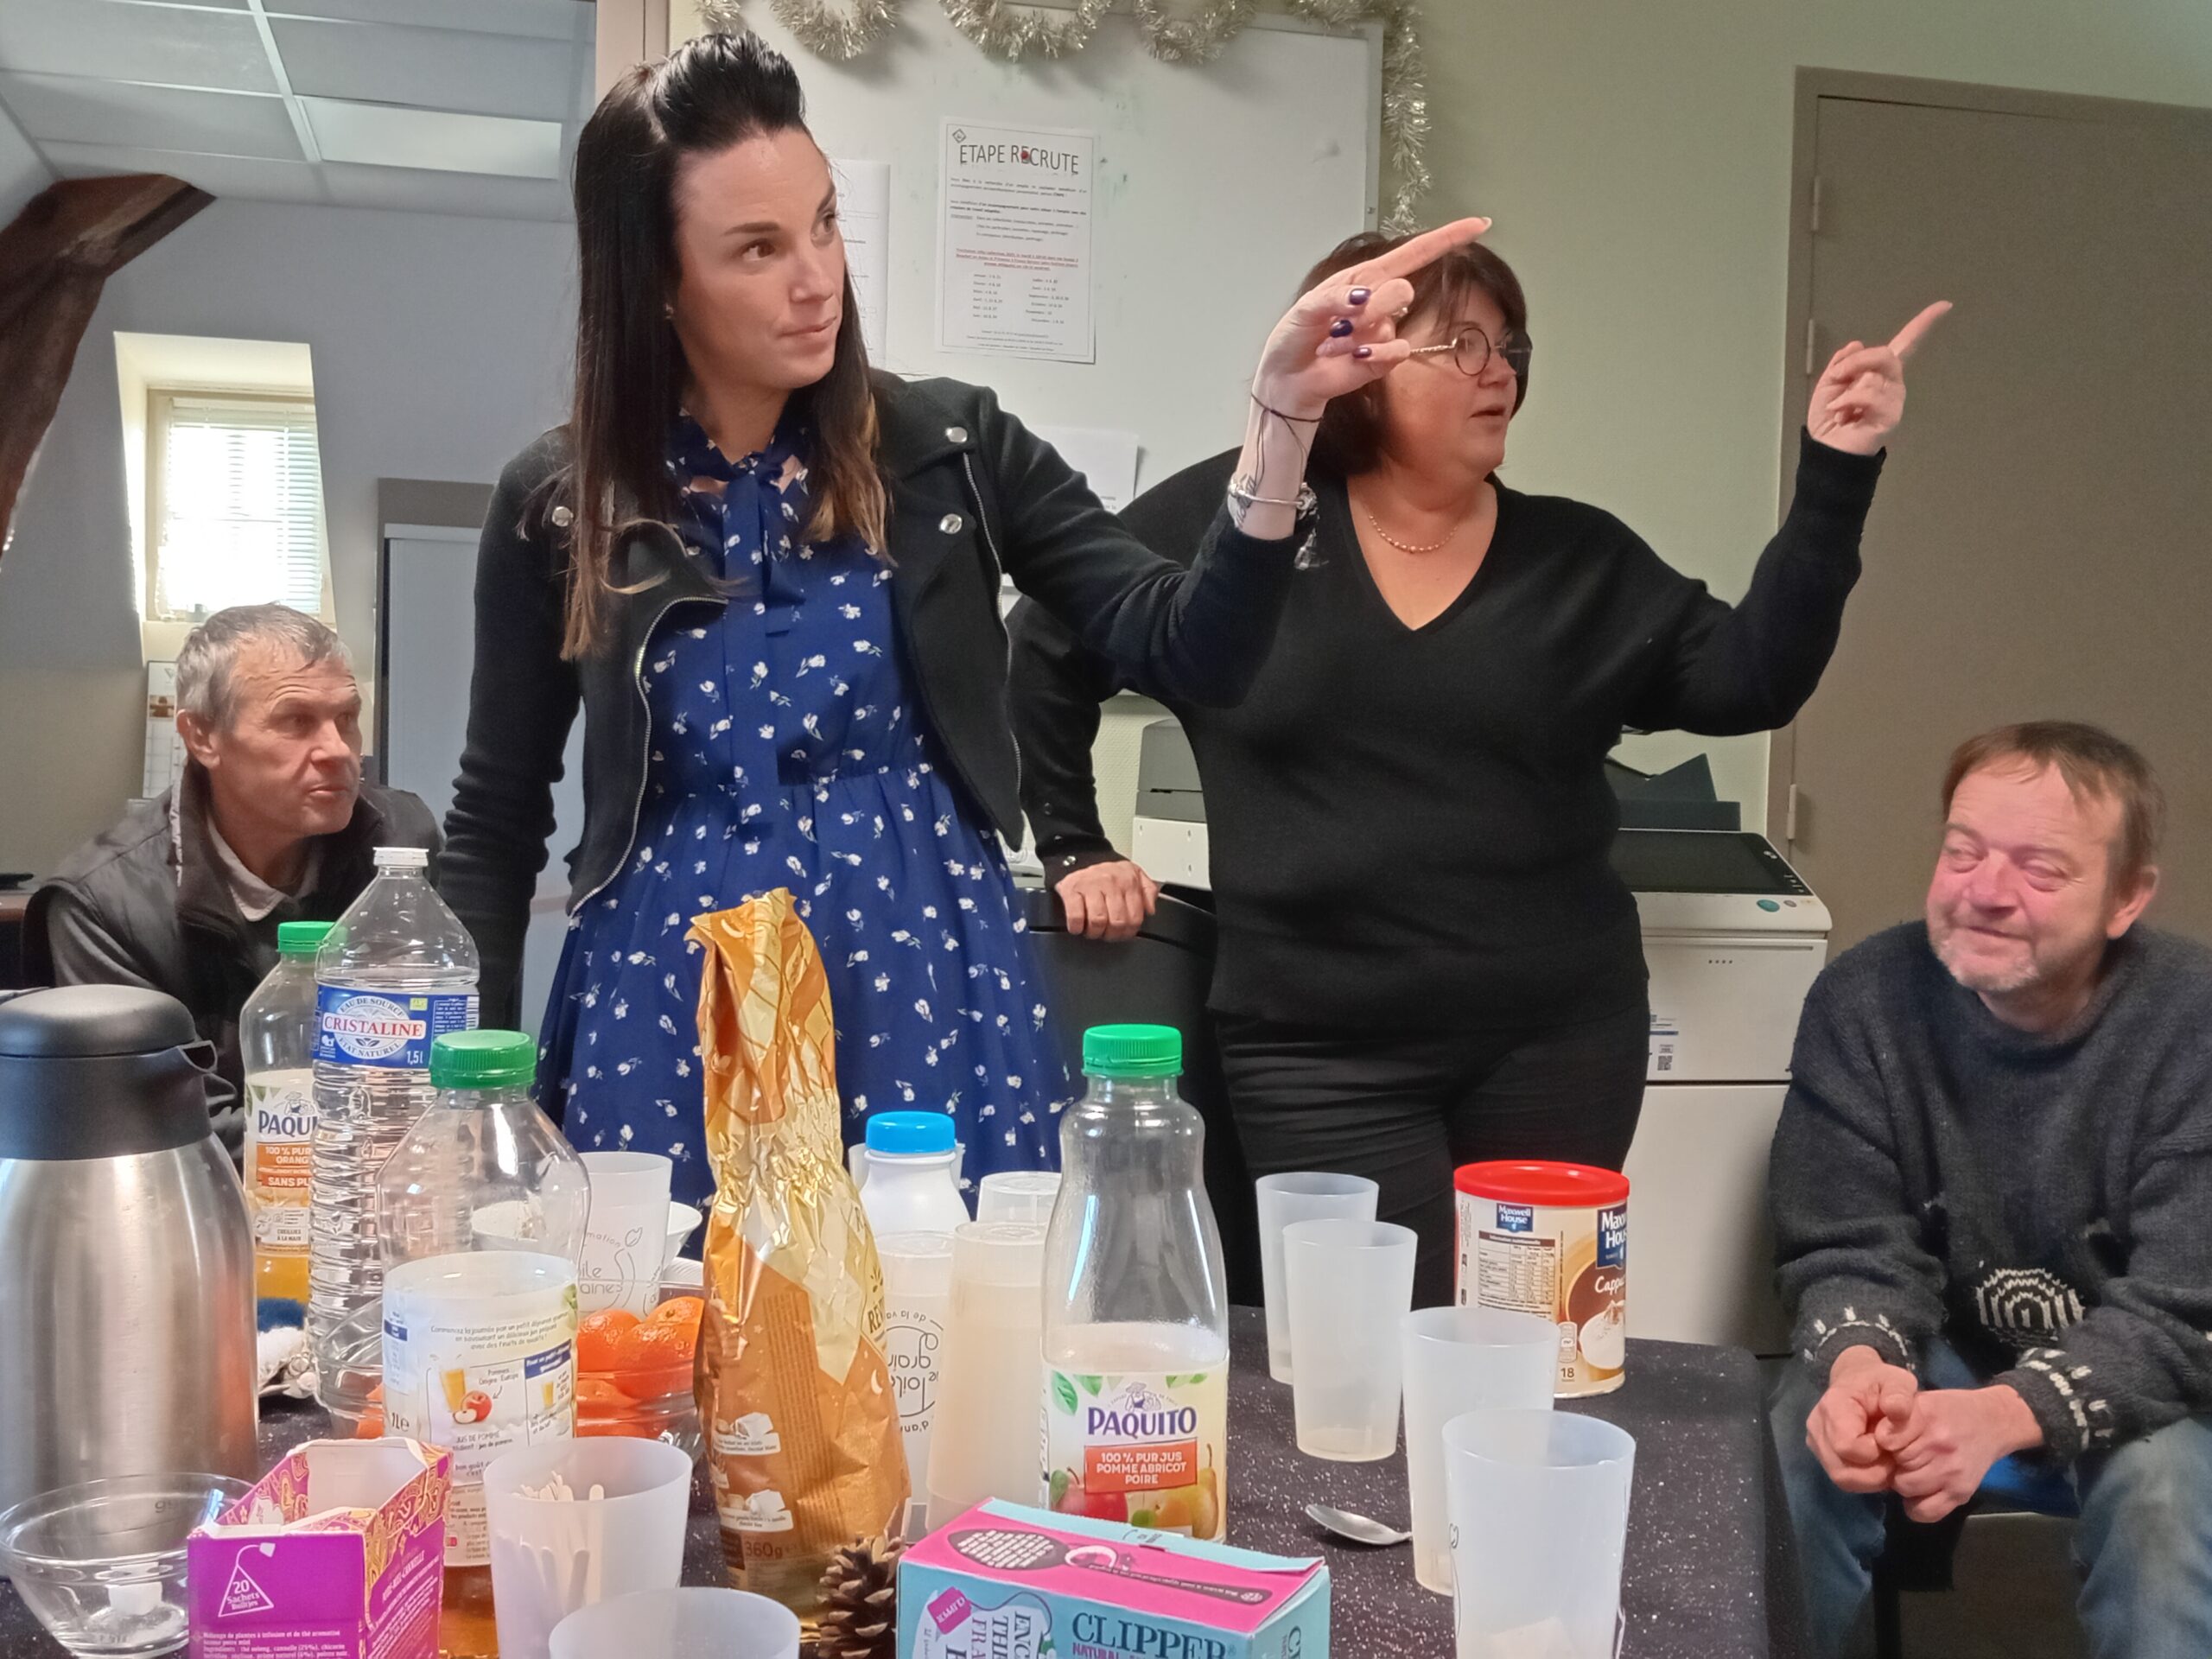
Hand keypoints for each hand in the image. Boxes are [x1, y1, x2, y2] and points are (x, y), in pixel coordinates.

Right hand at [1055, 858, 1159, 941]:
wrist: (1078, 857)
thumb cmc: (1106, 873)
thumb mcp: (1134, 874)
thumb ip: (1148, 890)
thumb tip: (1150, 909)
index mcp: (1128, 881)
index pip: (1135, 918)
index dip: (1128, 932)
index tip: (1122, 933)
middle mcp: (1111, 882)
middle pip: (1117, 922)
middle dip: (1111, 934)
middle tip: (1106, 933)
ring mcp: (1090, 885)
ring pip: (1098, 921)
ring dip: (1094, 932)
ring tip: (1093, 929)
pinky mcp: (1071, 889)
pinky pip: (1076, 917)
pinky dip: (1076, 927)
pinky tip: (1078, 926)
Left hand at [1249, 218, 1493, 419]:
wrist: (1288, 379)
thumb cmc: (1294, 337)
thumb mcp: (1306, 309)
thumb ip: (1333, 299)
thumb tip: (1364, 298)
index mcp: (1364, 278)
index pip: (1413, 254)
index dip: (1446, 239)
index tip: (1479, 225)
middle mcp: (1379, 301)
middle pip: (1403, 290)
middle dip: (1376, 305)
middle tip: (1343, 322)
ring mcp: (1384, 331)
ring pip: (1393, 323)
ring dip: (1357, 334)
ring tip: (1332, 345)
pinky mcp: (1384, 359)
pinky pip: (1396, 351)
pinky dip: (1375, 353)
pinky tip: (1352, 358)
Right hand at [1807, 1345, 1919, 1493]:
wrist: (1858, 1380)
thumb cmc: (1880, 1382)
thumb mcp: (1898, 1381)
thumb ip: (1900, 1396)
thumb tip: (1896, 1411)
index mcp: (1832, 1406)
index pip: (1845, 1446)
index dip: (1874, 1452)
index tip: (1892, 1442)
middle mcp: (1817, 1427)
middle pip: (1842, 1470)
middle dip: (1875, 1472)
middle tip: (1894, 1456)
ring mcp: (1816, 1443)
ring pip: (1842, 1478)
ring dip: (1871, 1479)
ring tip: (1887, 1460)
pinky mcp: (1822, 1454)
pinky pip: (1843, 1478)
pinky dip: (1865, 1479)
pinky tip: (1878, 1463)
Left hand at [1808, 301, 1951, 455]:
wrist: (1826, 451)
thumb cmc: (1829, 420)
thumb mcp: (1829, 385)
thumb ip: (1842, 364)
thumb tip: (1856, 344)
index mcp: (1879, 373)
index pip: (1905, 344)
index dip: (1923, 324)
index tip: (1945, 305)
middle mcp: (1893, 384)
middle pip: (1885, 354)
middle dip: (1856, 361)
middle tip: (1837, 377)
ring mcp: (1895, 400)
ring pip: (1875, 375)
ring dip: (1848, 386)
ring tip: (1839, 407)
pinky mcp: (1891, 416)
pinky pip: (1871, 393)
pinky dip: (1848, 400)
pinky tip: (1842, 414)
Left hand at [1886, 1385, 2043, 1523]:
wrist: (1993, 1423)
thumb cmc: (1949, 1410)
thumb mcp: (1920, 1402)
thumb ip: (1895, 1418)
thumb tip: (1868, 1441)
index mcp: (1925, 1416)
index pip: (1884, 1439)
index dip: (1881, 1442)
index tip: (1888, 1440)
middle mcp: (1938, 1444)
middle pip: (1893, 1464)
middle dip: (1892, 1461)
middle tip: (1902, 1456)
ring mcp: (1951, 1471)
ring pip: (1904, 1487)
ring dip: (1903, 1481)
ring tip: (1913, 1470)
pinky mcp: (1961, 1493)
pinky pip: (1924, 1511)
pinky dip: (1916, 1506)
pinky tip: (1921, 1491)